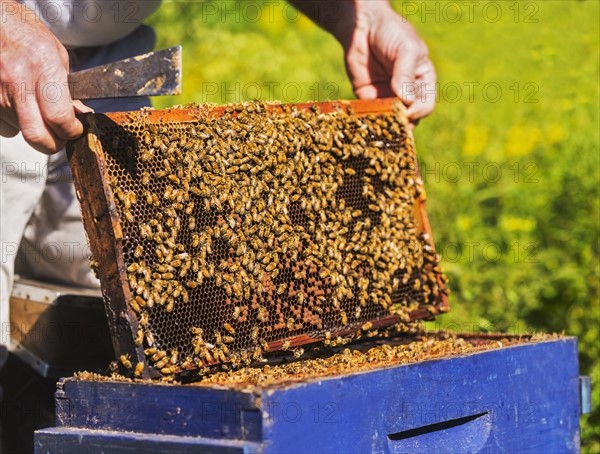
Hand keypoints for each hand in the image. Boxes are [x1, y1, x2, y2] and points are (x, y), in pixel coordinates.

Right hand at [0, 0, 90, 153]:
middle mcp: (17, 82)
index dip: (71, 131)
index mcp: (43, 69)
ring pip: (21, 131)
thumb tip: (79, 116)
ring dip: (34, 128)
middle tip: (61, 137)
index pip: (59, 118)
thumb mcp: (58, 57)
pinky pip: (4, 126)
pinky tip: (18, 106)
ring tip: (37, 109)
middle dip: (54, 143)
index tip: (75, 130)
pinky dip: (14, 123)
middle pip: (37, 136)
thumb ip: (68, 90)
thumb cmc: (28, 37)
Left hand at [339, 3, 436, 125]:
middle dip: (402, 124)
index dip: (418, 111)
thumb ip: (405, 74)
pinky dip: (369, 120)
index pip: (426, 105)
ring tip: (379, 129)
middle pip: (409, 118)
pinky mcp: (368, 98)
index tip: (407, 111)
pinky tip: (365, 122)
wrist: (362, 26)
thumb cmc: (391, 32)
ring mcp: (388, 97)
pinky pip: (370, 114)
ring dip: (385, 127)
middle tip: (393, 126)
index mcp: (423, 82)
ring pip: (390, 120)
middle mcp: (407, 94)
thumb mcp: (406, 50)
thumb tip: (407, 101)